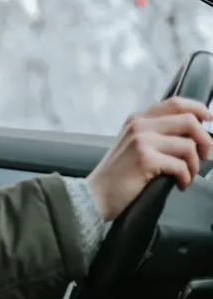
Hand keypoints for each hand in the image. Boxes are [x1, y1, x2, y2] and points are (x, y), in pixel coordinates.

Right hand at [87, 97, 211, 221]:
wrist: (96, 195)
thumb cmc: (118, 174)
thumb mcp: (134, 145)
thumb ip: (157, 134)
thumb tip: (193, 134)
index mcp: (138, 119)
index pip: (176, 103)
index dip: (199, 109)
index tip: (210, 120)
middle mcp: (139, 125)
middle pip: (189, 120)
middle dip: (204, 140)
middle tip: (203, 156)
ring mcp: (141, 141)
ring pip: (188, 145)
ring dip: (194, 165)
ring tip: (186, 176)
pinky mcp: (145, 159)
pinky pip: (181, 166)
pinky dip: (185, 178)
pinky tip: (179, 184)